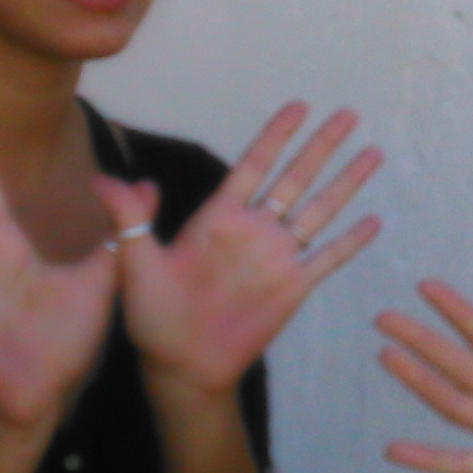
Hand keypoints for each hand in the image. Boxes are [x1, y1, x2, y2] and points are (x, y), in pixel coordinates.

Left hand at [101, 102, 382, 398]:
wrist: (180, 366)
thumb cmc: (152, 317)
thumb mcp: (133, 262)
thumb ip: (128, 218)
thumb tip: (99, 178)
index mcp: (219, 217)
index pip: (254, 164)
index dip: (277, 135)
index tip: (299, 106)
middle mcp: (254, 231)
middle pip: (296, 178)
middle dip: (322, 146)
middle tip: (348, 115)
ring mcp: (276, 258)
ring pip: (319, 210)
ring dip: (345, 183)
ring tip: (371, 154)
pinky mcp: (292, 288)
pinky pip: (327, 259)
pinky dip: (350, 241)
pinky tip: (373, 221)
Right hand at [377, 274, 472, 472]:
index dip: (457, 311)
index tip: (425, 285)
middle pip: (458, 362)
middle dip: (422, 338)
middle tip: (382, 316)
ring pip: (453, 402)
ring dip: (418, 381)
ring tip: (384, 355)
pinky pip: (462, 463)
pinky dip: (427, 457)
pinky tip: (393, 449)